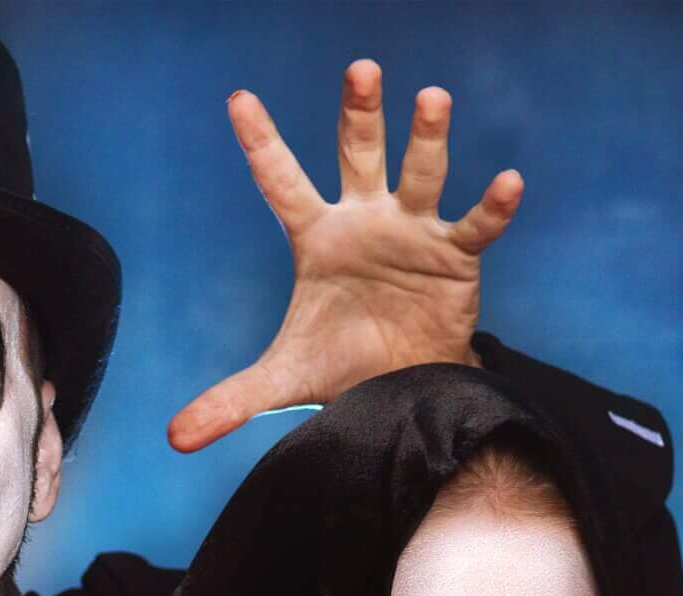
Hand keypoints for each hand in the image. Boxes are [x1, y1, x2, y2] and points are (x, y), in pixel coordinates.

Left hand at [168, 60, 523, 452]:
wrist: (401, 387)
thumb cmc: (344, 362)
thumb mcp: (284, 381)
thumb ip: (230, 400)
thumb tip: (174, 438)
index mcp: (317, 237)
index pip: (282, 182)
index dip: (262, 142)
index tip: (238, 99)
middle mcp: (365, 220)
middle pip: (360, 155)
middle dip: (361, 114)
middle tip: (361, 70)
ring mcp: (412, 231)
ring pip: (420, 175)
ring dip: (427, 139)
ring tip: (432, 98)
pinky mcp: (454, 256)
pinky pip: (474, 226)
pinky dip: (493, 207)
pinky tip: (509, 183)